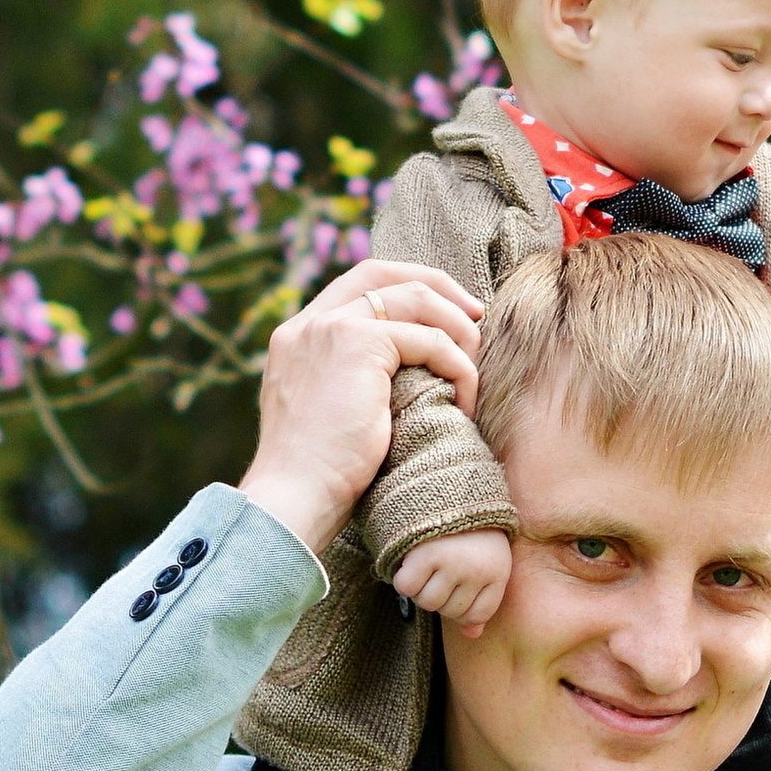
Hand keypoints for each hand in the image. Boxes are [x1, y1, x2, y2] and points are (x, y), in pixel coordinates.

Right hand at [238, 262, 483, 556]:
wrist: (295, 499)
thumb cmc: (317, 478)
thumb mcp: (325, 414)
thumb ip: (346, 382)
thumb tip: (402, 374)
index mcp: (297, 337)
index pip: (356, 284)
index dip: (405, 286)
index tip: (445, 312)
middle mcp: (309, 323)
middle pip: (384, 271)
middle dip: (438, 286)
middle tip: (476, 315)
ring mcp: (330, 328)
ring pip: (416, 299)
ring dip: (457, 329)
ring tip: (475, 366)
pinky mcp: (358, 344)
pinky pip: (429, 339)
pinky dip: (457, 366)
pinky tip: (464, 401)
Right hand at [392, 525, 512, 635]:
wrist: (449, 484)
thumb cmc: (470, 530)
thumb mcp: (486, 561)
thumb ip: (481, 600)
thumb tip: (473, 636)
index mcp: (498, 573)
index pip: (476, 615)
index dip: (461, 608)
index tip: (456, 585)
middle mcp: (477, 571)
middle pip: (449, 611)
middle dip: (440, 595)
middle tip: (439, 568)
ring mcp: (452, 563)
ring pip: (427, 602)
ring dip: (421, 588)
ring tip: (426, 564)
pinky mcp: (425, 554)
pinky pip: (406, 588)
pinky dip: (404, 578)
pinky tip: (411, 561)